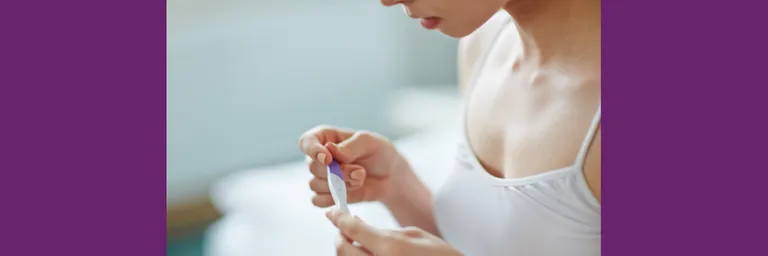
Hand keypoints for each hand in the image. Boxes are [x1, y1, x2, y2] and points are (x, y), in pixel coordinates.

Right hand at [298, 125, 411, 206]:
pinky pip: (317, 200)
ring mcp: (321, 176)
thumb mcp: (371, 143)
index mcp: (326, 137)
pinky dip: (333, 199)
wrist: (391, 177)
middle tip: (360, 171)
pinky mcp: (326, 194)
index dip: (312, 150)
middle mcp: (319, 156)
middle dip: (338, 172)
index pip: (306, 141)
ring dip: (340, 186)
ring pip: (314, 185)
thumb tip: (330, 150)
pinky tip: (350, 192)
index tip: (328, 159)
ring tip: (360, 179)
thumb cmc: (380, 153)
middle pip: (313, 167)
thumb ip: (351, 146)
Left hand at [326, 210, 462, 255]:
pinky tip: (369, 254)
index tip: (332, 212)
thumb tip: (361, 228)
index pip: (352, 229)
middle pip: (342, 249)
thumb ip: (385, 232)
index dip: (339, 218)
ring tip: (361, 243)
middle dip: (340, 236)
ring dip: (349, 251)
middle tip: (345, 229)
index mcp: (390, 249)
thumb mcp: (416, 235)